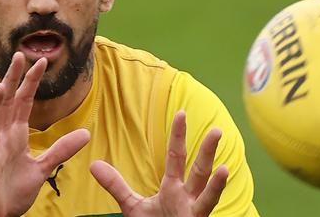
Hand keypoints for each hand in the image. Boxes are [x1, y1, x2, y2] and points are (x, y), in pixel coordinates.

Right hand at [0, 52, 90, 216]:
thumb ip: (60, 150)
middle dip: (13, 81)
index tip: (41, 61)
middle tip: (19, 56)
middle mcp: (1, 138)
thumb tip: (85, 133)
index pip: (23, 102)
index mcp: (15, 136)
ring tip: (1, 86)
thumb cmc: (11, 191)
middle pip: (7, 104)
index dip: (31, 82)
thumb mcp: (42, 168)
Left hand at [90, 111, 227, 216]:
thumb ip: (117, 185)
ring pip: (208, 195)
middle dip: (207, 152)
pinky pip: (205, 211)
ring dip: (218, 182)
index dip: (178, 136)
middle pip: (199, 171)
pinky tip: (221, 188)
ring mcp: (193, 214)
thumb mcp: (132, 206)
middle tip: (217, 130)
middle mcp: (188, 199)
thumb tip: (94, 164)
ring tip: (225, 166)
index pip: (176, 157)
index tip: (181, 113)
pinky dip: (213, 199)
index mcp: (174, 189)